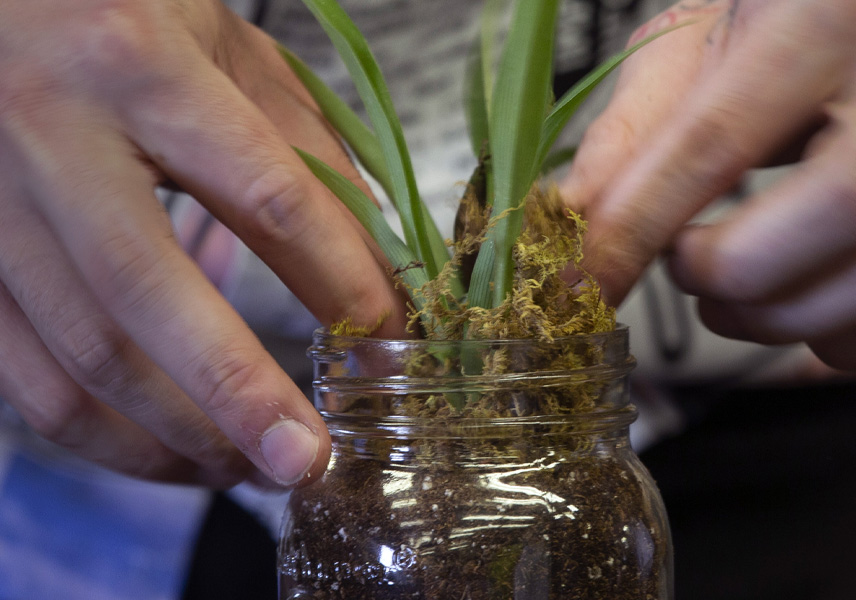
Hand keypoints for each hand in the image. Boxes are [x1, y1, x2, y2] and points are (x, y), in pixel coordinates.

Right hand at [0, 0, 408, 485]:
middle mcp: (51, 136)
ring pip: (81, 356)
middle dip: (239, 395)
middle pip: (151, 296)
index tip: (386, 344)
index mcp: (139, 66)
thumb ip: (303, 149)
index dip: (338, 282)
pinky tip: (168, 451)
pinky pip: (26, 380)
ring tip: (247, 468)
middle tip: (305, 462)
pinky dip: (105, 438)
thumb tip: (374, 265)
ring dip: (174, 436)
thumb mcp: (222, 48)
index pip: (264, 196)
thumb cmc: (114, 13)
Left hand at [563, 0, 855, 372]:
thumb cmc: (786, 26)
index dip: (634, 230)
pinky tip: (800, 289)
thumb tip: (569, 219)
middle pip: (836, 211)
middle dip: (727, 271)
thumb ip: (632, 131)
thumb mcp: (700, 46)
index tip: (581, 285)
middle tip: (687, 263)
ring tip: (734, 278)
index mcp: (830, 15)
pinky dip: (827, 335)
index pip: (717, 141)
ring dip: (772, 316)